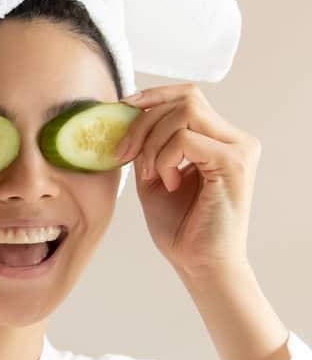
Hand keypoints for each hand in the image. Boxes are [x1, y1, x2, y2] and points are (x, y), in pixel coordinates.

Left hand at [119, 83, 260, 278]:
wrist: (198, 263)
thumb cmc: (179, 226)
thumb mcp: (152, 176)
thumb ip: (146, 146)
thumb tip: (124, 115)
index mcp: (219, 138)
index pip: (188, 96)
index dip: (153, 96)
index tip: (121, 109)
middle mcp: (236, 139)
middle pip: (185, 98)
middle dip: (143, 122)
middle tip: (124, 155)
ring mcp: (239, 149)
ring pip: (185, 113)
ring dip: (152, 143)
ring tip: (151, 175)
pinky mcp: (234, 163)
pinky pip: (186, 139)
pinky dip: (164, 158)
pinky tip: (167, 183)